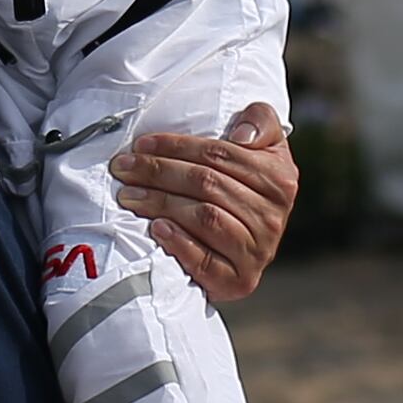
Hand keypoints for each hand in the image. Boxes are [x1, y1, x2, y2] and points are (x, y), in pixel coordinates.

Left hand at [117, 105, 296, 303]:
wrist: (245, 250)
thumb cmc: (244, 188)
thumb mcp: (262, 148)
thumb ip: (260, 121)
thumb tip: (241, 136)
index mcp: (280, 179)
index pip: (221, 154)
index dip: (177, 146)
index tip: (141, 144)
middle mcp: (272, 217)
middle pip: (207, 184)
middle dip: (159, 172)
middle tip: (123, 169)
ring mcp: (258, 252)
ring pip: (204, 217)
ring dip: (161, 203)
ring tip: (129, 196)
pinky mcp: (239, 282)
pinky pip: (205, 261)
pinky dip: (178, 243)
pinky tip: (156, 229)